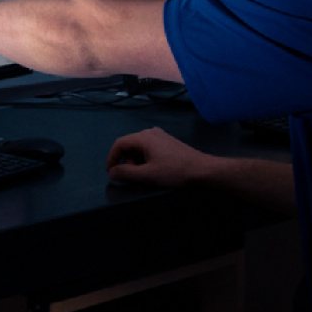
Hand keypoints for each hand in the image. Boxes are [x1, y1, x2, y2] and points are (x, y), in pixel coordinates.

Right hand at [105, 127, 219, 187]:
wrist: (201, 170)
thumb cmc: (174, 172)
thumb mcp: (148, 175)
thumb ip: (126, 173)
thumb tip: (111, 172)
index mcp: (144, 137)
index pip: (119, 144)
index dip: (111, 158)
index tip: (110, 173)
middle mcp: (150, 133)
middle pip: (129, 147)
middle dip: (128, 163)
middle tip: (134, 179)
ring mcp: (160, 137)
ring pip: (139, 150)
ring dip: (137, 164)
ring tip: (146, 177)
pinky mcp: (167, 143)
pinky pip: (149, 150)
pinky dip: (146, 161)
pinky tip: (154, 172)